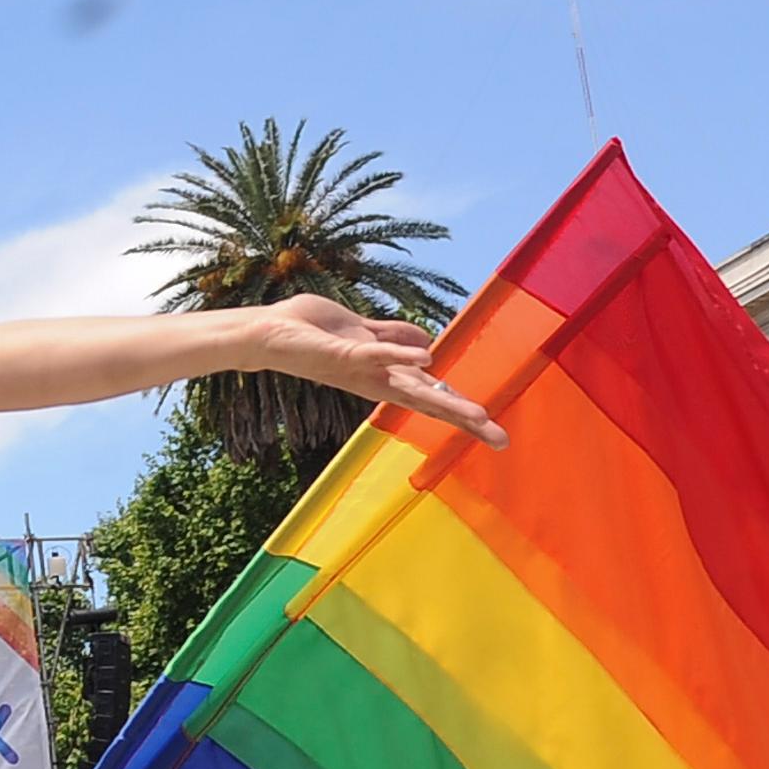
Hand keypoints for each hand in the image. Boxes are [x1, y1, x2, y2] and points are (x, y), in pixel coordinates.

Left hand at [233, 295, 504, 447]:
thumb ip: (393, 337)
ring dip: (444, 400)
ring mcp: (362, 370)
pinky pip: (376, 354)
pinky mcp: (344, 354)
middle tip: (499, 437)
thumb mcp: (363, 333)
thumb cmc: (311, 332)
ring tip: (478, 414)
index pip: (432, 396)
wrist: (269, 331)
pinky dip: (400, 355)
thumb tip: (429, 345)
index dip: (462, 410)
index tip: (495, 430)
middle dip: (464, 419)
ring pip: (410, 388)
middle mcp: (376, 380)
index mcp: (384, 375)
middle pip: (429, 402)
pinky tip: (428, 357)